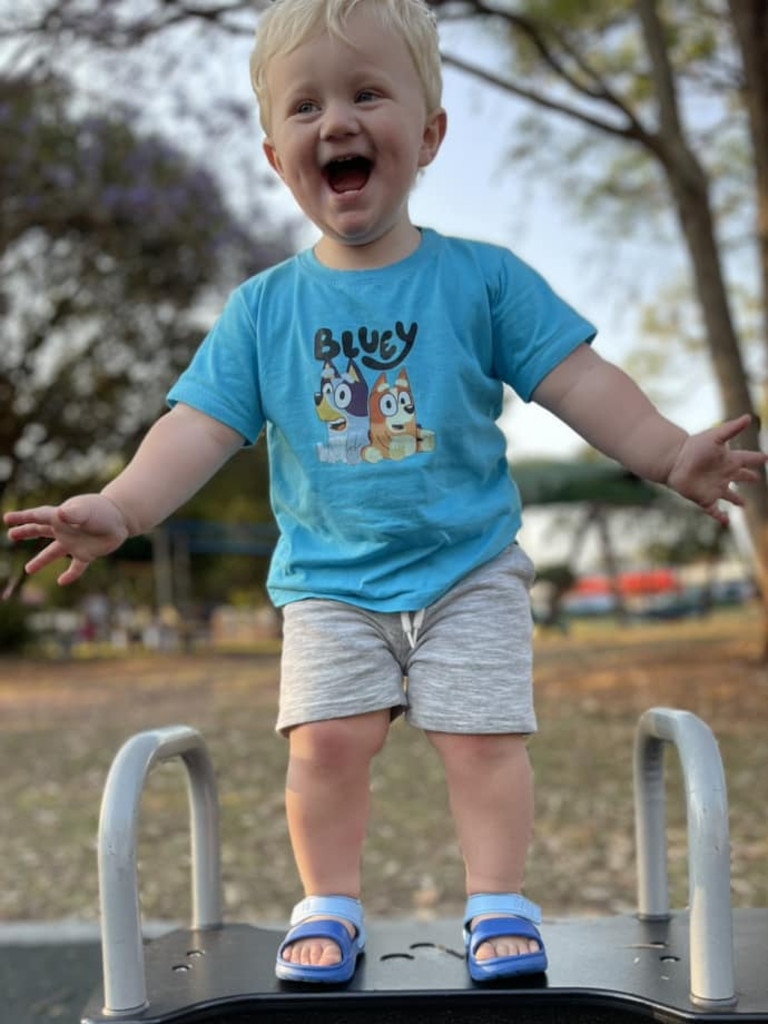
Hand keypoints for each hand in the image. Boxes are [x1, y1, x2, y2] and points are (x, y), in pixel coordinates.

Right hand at [3, 494, 129, 584]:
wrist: (122, 519)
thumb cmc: (103, 511)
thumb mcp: (87, 511)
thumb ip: (73, 513)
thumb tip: (60, 514)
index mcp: (60, 517)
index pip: (37, 517)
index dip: (22, 518)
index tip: (7, 519)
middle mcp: (64, 530)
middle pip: (40, 531)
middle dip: (25, 532)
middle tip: (11, 535)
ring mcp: (74, 543)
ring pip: (53, 553)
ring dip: (41, 561)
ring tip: (28, 570)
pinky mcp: (86, 553)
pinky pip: (76, 567)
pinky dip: (70, 575)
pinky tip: (62, 582)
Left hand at [666, 414, 766, 524]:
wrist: (673, 461)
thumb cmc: (694, 447)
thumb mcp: (715, 437)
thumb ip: (732, 429)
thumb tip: (748, 417)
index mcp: (729, 460)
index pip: (748, 459)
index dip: (757, 458)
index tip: (766, 457)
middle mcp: (724, 474)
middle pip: (741, 477)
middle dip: (749, 478)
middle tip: (757, 478)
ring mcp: (715, 488)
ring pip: (730, 495)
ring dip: (737, 499)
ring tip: (744, 504)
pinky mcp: (706, 499)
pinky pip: (715, 510)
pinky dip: (721, 516)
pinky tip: (727, 521)